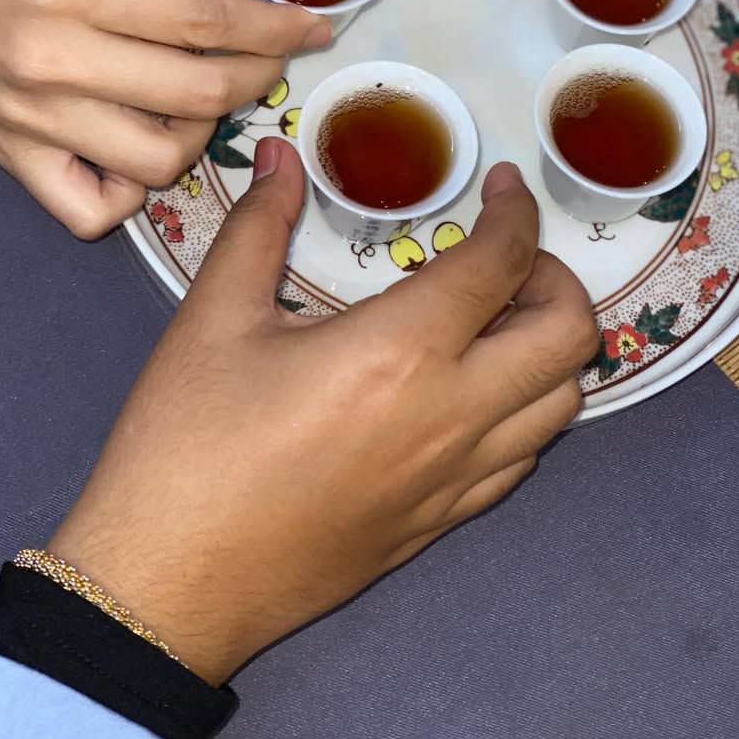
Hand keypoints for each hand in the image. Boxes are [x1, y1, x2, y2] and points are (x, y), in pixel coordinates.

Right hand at [0, 0, 330, 237]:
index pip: (206, 22)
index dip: (277, 27)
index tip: (315, 24)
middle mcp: (45, 57)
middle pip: (196, 95)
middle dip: (259, 76)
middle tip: (271, 54)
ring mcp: (25, 116)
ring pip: (157, 161)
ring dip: (203, 132)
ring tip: (201, 93)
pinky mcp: (9, 153)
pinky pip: (92, 209)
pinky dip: (132, 190)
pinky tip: (141, 144)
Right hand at [50, 139, 598, 683]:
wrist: (168, 584)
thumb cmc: (186, 446)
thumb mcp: (213, 319)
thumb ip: (258, 225)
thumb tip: (279, 155)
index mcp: (400, 352)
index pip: (502, 263)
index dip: (515, 210)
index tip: (501, 188)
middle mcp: (452, 415)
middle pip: (569, 335)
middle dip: (555, 277)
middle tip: (502, 258)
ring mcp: (456, 478)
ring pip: (563, 402)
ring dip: (546, 347)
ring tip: (491, 321)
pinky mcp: (442, 523)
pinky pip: (524, 457)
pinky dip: (523, 408)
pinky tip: (470, 390)